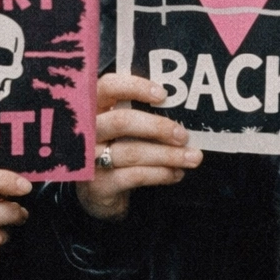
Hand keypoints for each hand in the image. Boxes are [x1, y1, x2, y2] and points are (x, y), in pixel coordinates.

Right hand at [76, 74, 201, 221]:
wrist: (97, 193)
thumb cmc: (115, 150)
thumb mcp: (120, 129)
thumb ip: (139, 114)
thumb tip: (181, 111)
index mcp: (93, 109)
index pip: (108, 87)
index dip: (134, 87)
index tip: (162, 95)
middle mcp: (87, 132)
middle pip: (121, 121)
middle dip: (158, 127)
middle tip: (183, 135)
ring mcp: (89, 160)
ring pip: (132, 152)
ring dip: (167, 155)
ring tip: (191, 158)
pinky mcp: (98, 185)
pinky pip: (134, 176)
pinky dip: (160, 174)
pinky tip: (175, 173)